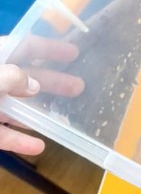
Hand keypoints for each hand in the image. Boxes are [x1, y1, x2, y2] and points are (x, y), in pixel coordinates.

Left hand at [0, 36, 84, 155]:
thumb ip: (12, 78)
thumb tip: (34, 85)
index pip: (25, 47)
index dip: (49, 48)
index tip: (74, 54)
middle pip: (25, 78)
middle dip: (52, 83)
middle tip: (79, 88)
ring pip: (15, 107)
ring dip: (39, 113)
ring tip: (65, 118)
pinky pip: (1, 134)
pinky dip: (18, 140)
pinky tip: (38, 147)